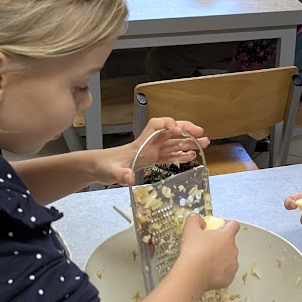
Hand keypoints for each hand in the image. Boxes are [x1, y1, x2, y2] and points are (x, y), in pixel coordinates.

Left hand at [94, 117, 208, 185]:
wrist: (97, 168)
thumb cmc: (103, 166)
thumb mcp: (111, 171)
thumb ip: (121, 174)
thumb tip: (129, 177)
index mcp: (141, 143)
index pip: (157, 125)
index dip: (169, 124)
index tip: (178, 130)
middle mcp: (148, 144)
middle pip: (170, 132)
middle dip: (186, 130)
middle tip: (201, 133)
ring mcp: (151, 151)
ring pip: (173, 144)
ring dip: (188, 143)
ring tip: (204, 144)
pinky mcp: (151, 160)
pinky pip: (169, 156)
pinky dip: (180, 155)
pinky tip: (190, 157)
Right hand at [179, 212, 239, 291]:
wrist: (193, 274)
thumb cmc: (193, 252)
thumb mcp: (190, 230)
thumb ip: (194, 220)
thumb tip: (196, 218)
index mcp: (226, 236)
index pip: (233, 225)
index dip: (226, 224)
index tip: (218, 227)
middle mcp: (233, 250)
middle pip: (230, 243)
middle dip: (220, 244)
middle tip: (206, 247)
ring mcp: (232, 265)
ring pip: (228, 259)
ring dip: (220, 259)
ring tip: (205, 262)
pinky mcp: (229, 278)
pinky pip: (225, 273)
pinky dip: (218, 273)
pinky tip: (207, 272)